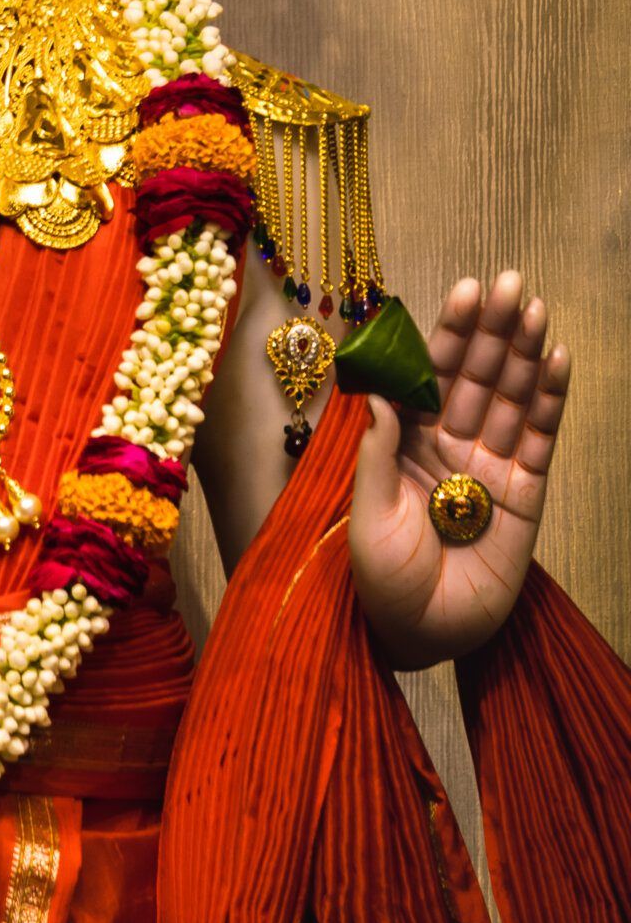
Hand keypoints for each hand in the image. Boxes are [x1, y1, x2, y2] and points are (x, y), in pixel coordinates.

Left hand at [348, 271, 569, 666]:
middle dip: (492, 330)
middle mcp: (447, 445)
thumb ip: (377, 455)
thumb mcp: (367, 517)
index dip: (448, 334)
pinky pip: (539, 439)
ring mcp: (488, 467)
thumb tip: (379, 392)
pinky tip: (556, 360)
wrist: (421, 639)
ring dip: (523, 353)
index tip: (466, 291)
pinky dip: (549, 400)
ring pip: (510, 398)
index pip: (429, 375)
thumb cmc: (380, 583)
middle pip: (475, 376)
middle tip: (510, 283)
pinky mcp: (524, 495)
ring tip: (535, 310)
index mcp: (404, 442)